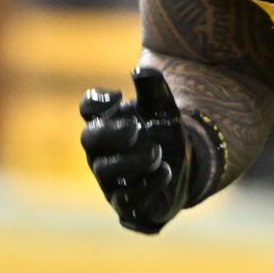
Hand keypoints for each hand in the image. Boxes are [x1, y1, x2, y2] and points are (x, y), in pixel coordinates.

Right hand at [80, 67, 195, 233]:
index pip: (88, 108)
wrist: (185, 163)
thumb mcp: (163, 107)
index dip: (96, 101)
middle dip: (110, 132)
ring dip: (132, 160)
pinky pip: (126, 198)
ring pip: (105, 170)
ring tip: (158, 153)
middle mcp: (100, 150)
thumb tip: (141, 70)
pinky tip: (166, 171)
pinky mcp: (126, 202)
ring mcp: (109, 178)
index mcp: (106, 122)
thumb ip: (154, 88)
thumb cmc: (163, 131)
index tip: (119, 95)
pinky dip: (146, 184)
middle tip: (135, 128)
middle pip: (89, 139)